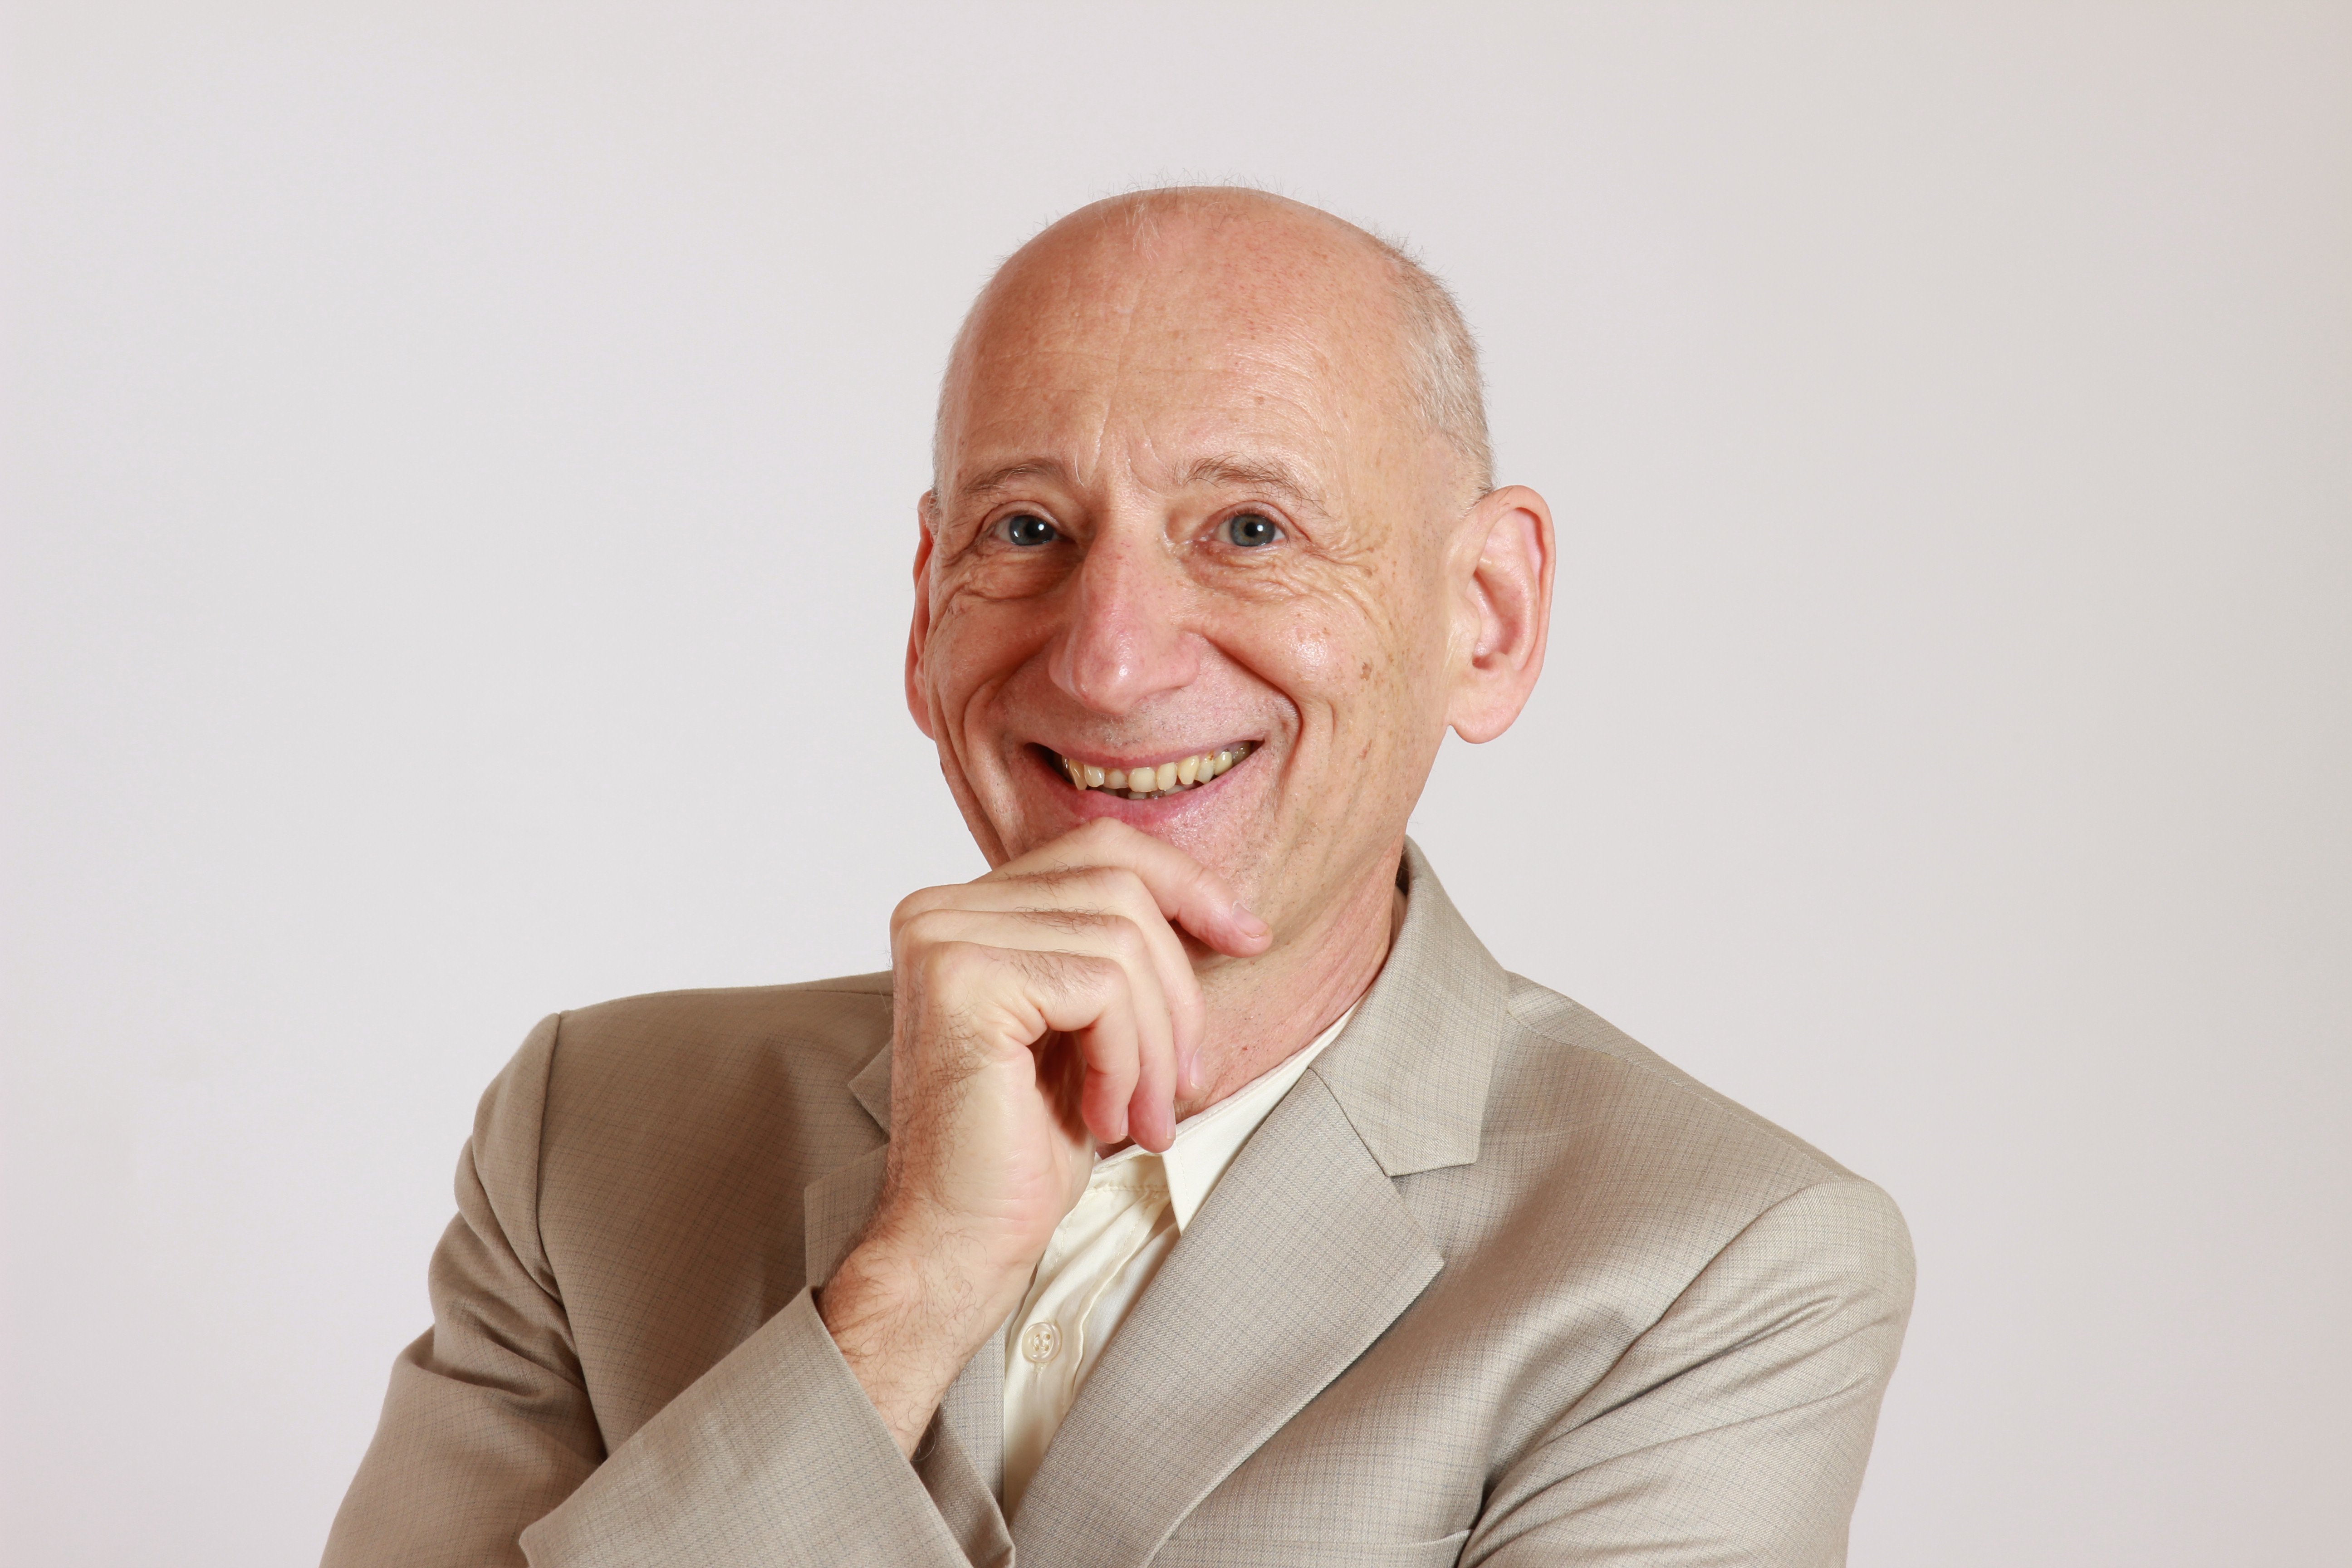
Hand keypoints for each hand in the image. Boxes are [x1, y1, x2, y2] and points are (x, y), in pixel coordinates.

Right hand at [816, 818, 1270, 1452]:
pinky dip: (1127, 1059)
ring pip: (1121, 940)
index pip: (1101, 849)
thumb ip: (1120, 956)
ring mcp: (943, 936)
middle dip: (1176, 992)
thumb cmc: (1026, 1148)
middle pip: (1120, 888)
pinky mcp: (962, 978)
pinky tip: (1105, 1117)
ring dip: (1156, 1043)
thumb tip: (1227, 910)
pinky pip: (1102, 985)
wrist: (959, 1242)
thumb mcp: (1091, 1031)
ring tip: (1142, 1117)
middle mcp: (940, 907)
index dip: (1187, 885)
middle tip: (1184, 1086)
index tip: (1250, 939)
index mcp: (965, 907)